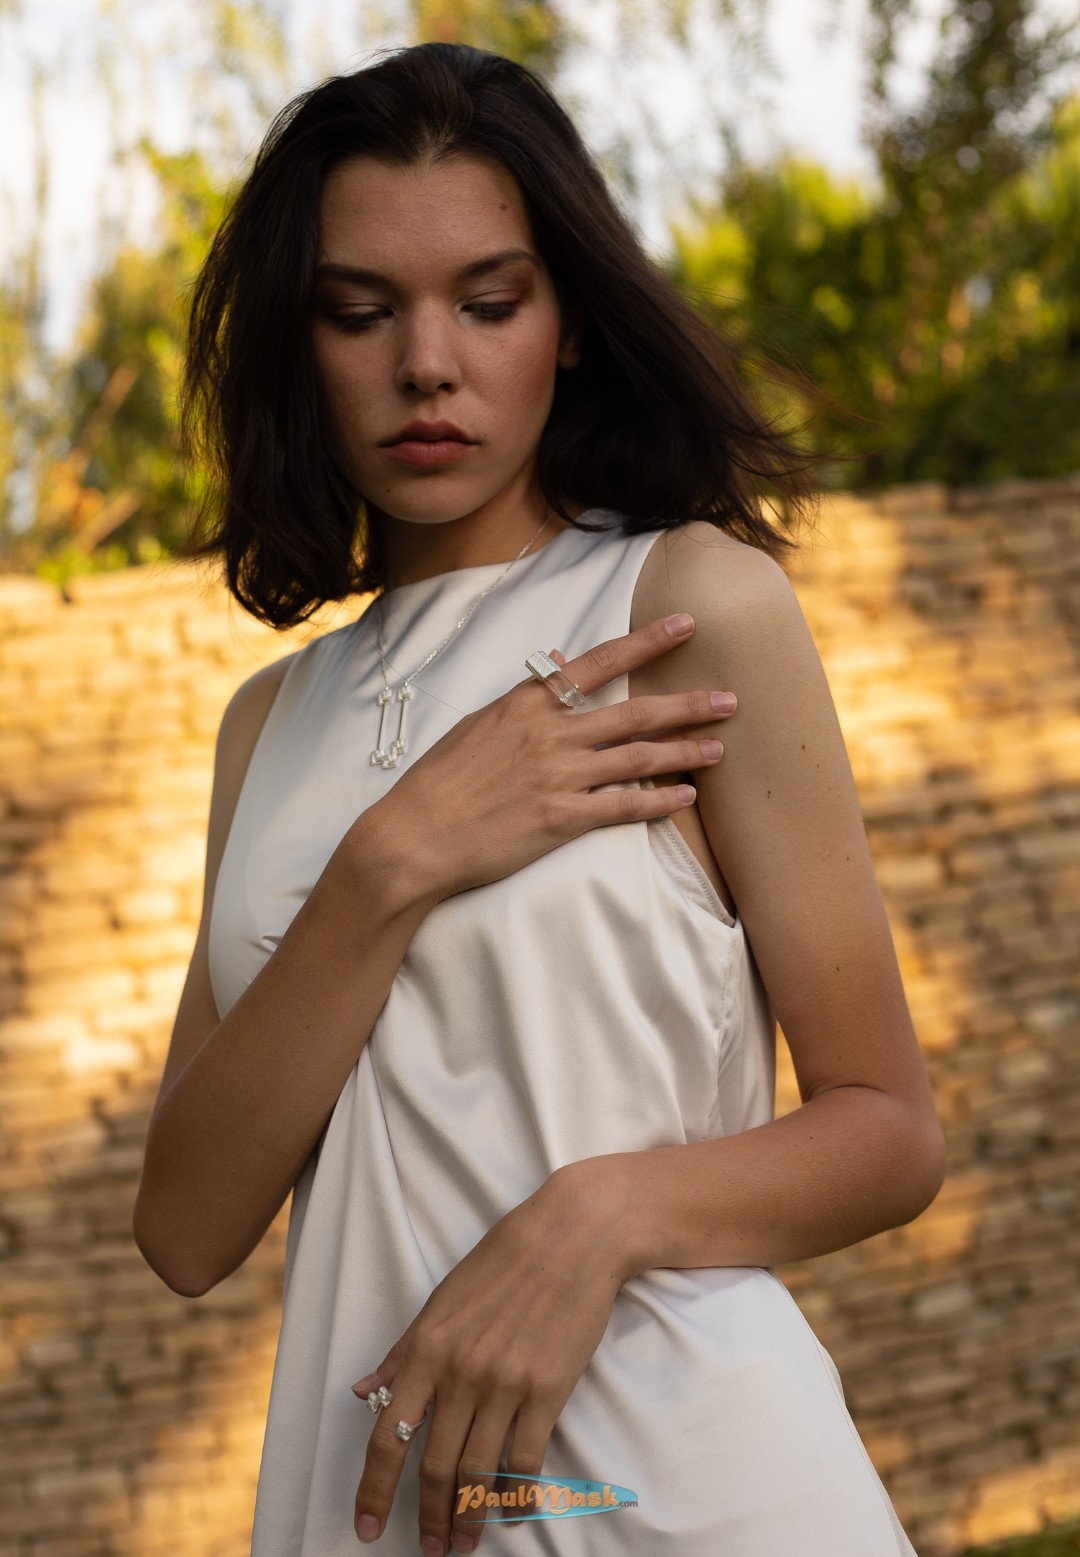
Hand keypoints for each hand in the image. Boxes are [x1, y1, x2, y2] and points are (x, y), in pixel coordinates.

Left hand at [350, 1166, 624, 1552]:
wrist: (572, 1236)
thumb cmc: (503, 1262)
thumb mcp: (441, 1300)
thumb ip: (401, 1352)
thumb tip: (361, 1391)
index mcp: (426, 1348)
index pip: (386, 1435)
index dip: (374, 1490)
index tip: (367, 1527)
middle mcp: (459, 1371)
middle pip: (432, 1465)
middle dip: (427, 1517)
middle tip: (430, 1550)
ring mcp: (505, 1383)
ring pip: (476, 1470)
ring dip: (468, 1517)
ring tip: (465, 1544)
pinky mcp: (548, 1389)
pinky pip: (525, 1460)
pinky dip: (515, 1495)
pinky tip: (511, 1512)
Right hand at [361, 611, 737, 903]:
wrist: (414, 835)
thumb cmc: (439, 781)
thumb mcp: (478, 725)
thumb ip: (524, 699)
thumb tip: (556, 667)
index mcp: (527, 703)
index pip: (599, 662)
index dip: (648, 641)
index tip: (687, 624)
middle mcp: (550, 733)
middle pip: (635, 711)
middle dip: (689, 704)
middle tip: (731, 698)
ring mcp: (558, 776)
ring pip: (638, 756)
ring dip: (685, 752)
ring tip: (720, 750)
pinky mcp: (561, 819)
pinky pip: (623, 806)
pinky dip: (658, 801)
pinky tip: (685, 798)